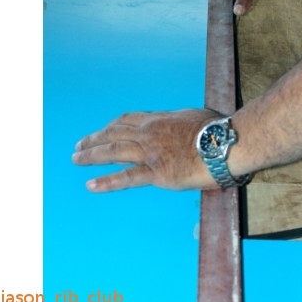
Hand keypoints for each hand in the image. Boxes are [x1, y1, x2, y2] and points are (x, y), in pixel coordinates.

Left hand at [72, 109, 224, 191]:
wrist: (226, 144)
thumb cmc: (217, 130)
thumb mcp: (192, 116)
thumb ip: (178, 121)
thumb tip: (179, 122)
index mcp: (158, 120)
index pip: (126, 121)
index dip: (110, 127)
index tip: (101, 131)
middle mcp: (149, 134)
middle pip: (114, 134)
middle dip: (94, 140)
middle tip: (79, 146)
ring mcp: (151, 153)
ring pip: (113, 152)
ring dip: (91, 156)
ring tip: (76, 160)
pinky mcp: (157, 173)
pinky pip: (127, 178)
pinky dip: (107, 182)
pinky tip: (91, 185)